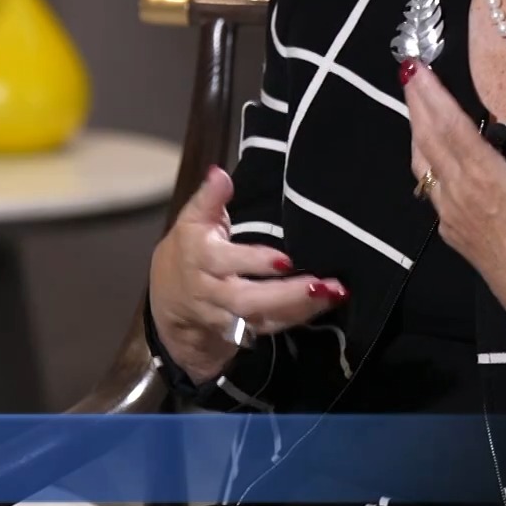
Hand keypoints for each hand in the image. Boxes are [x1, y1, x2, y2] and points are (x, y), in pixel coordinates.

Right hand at [148, 166, 347, 382]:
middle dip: (284, 294)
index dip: (253, 261)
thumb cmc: (190, 250)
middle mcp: (211, 291)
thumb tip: (219, 174)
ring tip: (334, 292)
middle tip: (319, 283)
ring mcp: (227, 316)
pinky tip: (327, 302)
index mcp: (199, 257)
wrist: (171, 300)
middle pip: (245, 299)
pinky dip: (300, 316)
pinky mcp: (243, 331)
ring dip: (300, 307)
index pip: (222, 261)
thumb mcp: (192, 220)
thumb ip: (209, 198)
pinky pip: (272, 327)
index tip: (285, 259)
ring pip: (262, 318)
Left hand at [400, 60, 505, 332]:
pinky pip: (427, 184)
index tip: (416, 69)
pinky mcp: (447, 225)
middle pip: (427, 137)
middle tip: (408, 72)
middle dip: (416, 102)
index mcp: (483, 174)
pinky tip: (427, 150)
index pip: (448, 125)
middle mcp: (457, 189)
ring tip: (414, 103)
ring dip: (415, 129)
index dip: (430, 94)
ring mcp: (447, 209)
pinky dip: (423, 158)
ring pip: (421, 161)